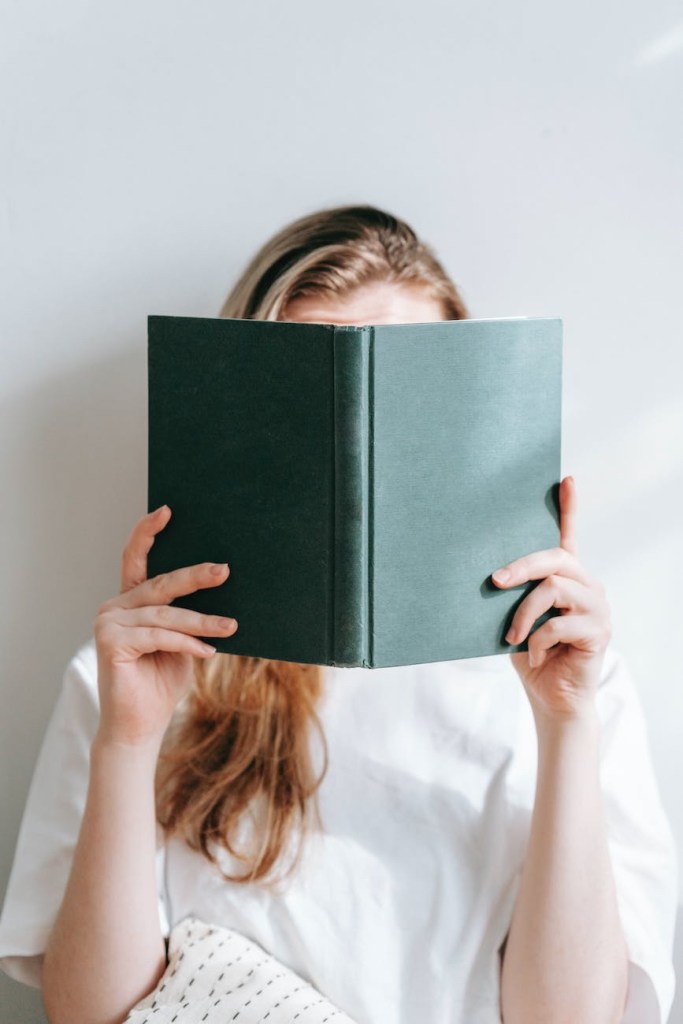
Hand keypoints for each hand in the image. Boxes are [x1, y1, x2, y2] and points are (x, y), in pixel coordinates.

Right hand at [93, 505, 237, 748]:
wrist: (140, 727)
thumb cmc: (163, 683)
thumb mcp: (184, 642)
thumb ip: (188, 617)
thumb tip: (222, 588)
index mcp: (130, 603)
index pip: (136, 559)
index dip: (148, 532)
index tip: (167, 510)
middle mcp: (115, 607)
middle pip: (160, 584)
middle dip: (196, 576)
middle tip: (225, 570)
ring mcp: (108, 623)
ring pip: (166, 614)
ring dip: (202, 621)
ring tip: (231, 627)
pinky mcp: (110, 642)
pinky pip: (158, 635)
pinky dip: (186, 642)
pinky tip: (207, 651)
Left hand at [491, 477, 610, 720]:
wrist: (552, 700)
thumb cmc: (531, 656)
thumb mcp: (514, 619)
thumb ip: (511, 595)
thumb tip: (486, 575)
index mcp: (567, 579)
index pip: (569, 537)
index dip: (569, 508)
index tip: (565, 480)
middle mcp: (587, 586)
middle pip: (555, 558)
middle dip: (520, 566)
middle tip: (493, 581)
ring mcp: (597, 607)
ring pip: (553, 589)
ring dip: (523, 613)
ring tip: (511, 636)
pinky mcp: (599, 631)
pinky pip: (558, 625)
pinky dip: (536, 641)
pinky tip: (534, 656)